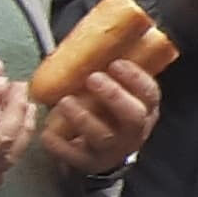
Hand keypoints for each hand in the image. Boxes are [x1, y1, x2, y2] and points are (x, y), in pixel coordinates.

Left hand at [42, 58, 160, 174]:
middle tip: (93, 78)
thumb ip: (113, 73)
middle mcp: (133, 132)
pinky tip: (48, 133)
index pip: (149, 94)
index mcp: (145, 110)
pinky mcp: (89, 163)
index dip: (135, 78)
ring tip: (65, 101)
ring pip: (103, 137)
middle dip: (113, 96)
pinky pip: (75, 157)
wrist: (106, 152)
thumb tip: (97, 33)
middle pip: (132, 117)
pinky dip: (60, 146)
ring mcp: (112, 150)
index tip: (115, 63)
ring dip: (83, 118)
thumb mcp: (121, 93)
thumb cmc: (110, 111)